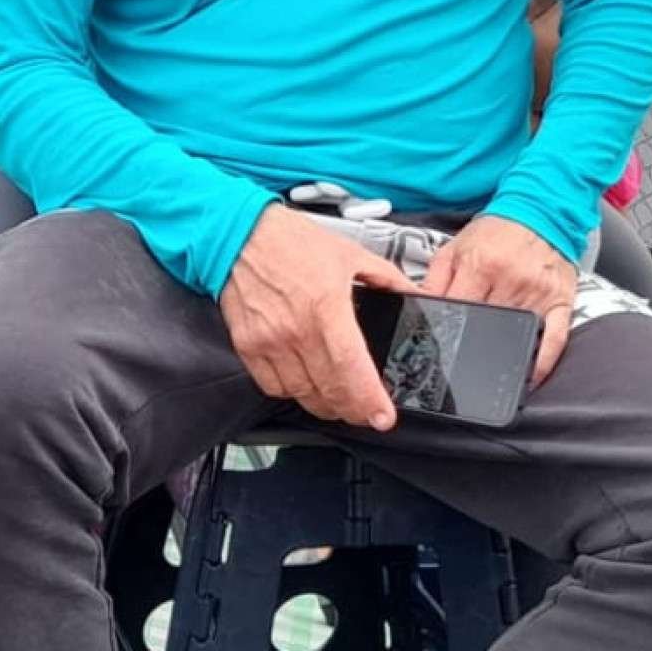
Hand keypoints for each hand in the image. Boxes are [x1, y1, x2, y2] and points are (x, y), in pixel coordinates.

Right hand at [218, 207, 416, 430]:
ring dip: (325, 405)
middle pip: (330, 391)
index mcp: (326, 306)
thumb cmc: (290, 240)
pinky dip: (292, 393)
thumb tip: (411, 292)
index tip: (382, 417)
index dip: (370, 401)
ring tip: (338, 402)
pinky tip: (305, 385)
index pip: (352, 368)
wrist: (239, 233)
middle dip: (353, 410)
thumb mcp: (349, 253)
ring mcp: (269, 342)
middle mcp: (296, 330)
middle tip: (365, 412)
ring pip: (303, 395)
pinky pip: (273, 387)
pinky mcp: (248, 346)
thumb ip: (386, 277)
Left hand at [421, 214, 575, 384]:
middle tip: (466, 349)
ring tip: (490, 360)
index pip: (459, 309)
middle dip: (474, 337)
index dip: (448, 326)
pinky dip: (542, 362)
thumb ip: (434, 279)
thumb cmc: (497, 232)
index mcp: (482, 265)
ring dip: (501, 349)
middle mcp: (512, 281)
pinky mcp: (561, 302)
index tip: (443, 340)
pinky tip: (530, 377)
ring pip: (515, 335)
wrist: (541, 210)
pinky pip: (554, 340)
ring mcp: (538, 294)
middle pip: (486, 325)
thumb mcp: (455, 248)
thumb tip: (419, 308)